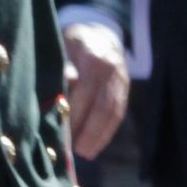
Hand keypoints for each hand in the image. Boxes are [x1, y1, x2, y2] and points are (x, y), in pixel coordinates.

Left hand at [60, 20, 129, 159]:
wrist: (100, 34)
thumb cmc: (73, 43)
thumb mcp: (64, 45)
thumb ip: (65, 62)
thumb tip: (68, 78)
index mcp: (94, 57)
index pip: (85, 90)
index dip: (74, 112)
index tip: (61, 130)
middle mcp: (112, 70)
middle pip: (102, 105)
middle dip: (88, 130)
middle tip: (73, 149)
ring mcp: (122, 81)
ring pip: (113, 113)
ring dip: (99, 136)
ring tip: (85, 152)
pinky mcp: (125, 90)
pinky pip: (118, 114)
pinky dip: (107, 132)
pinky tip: (96, 145)